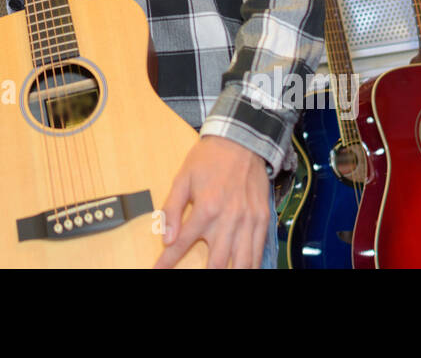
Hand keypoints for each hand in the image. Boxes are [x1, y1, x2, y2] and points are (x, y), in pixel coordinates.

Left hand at [154, 136, 271, 268]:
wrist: (241, 141)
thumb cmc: (209, 159)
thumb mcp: (182, 178)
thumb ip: (172, 209)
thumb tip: (165, 237)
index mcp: (206, 208)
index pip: (182, 243)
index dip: (168, 261)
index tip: (158, 271)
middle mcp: (229, 219)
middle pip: (216, 262)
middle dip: (206, 275)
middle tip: (197, 279)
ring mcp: (248, 221)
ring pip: (242, 262)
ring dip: (231, 273)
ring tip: (219, 277)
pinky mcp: (263, 219)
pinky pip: (259, 250)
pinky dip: (252, 264)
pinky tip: (245, 269)